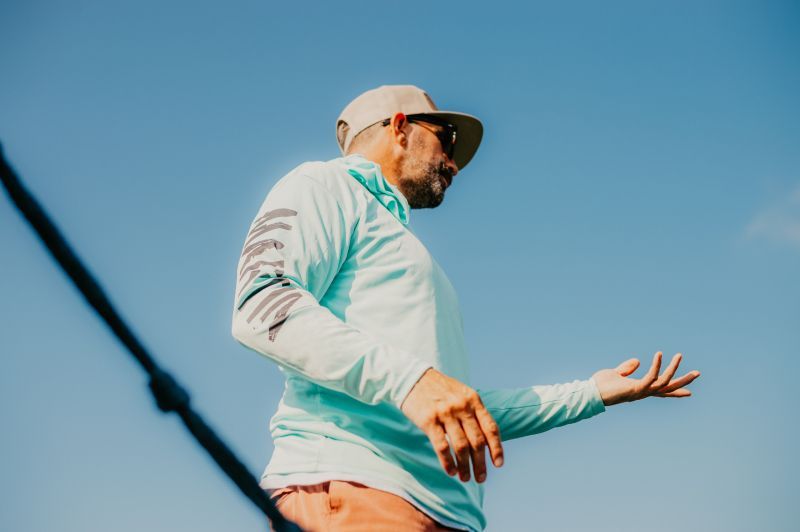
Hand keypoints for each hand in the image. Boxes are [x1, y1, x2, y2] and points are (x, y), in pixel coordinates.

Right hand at [400, 368, 503, 482]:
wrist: (412, 378)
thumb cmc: (440, 389)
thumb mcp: (462, 394)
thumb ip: (474, 413)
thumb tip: (485, 441)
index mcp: (473, 400)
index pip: (491, 428)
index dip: (496, 448)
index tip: (498, 464)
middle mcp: (462, 406)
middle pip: (477, 441)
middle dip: (480, 463)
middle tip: (480, 478)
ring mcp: (445, 413)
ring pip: (460, 447)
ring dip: (464, 466)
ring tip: (465, 478)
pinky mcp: (429, 420)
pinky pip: (442, 446)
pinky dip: (448, 462)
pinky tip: (451, 471)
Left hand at [592, 351, 699, 405]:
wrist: (591, 393)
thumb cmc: (602, 385)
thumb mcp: (617, 373)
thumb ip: (627, 368)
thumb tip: (637, 361)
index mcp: (641, 389)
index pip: (662, 390)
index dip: (675, 391)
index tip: (690, 391)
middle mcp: (644, 392)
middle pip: (668, 388)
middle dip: (684, 381)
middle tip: (698, 373)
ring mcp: (641, 391)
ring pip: (664, 381)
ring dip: (673, 368)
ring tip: (679, 355)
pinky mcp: (635, 388)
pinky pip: (650, 377)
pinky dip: (656, 366)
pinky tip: (659, 354)